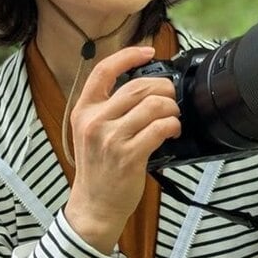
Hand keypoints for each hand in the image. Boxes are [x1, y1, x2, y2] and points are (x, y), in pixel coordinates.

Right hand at [64, 46, 180, 251]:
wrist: (94, 205)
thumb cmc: (98, 167)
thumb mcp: (91, 131)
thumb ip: (109, 107)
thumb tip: (144, 85)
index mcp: (84, 110)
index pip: (104, 70)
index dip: (129, 55)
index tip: (149, 52)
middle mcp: (95, 121)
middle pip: (139, 86)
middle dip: (164, 88)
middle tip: (170, 99)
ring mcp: (111, 138)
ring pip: (154, 104)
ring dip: (171, 108)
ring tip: (172, 118)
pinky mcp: (129, 155)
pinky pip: (161, 127)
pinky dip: (173, 126)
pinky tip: (172, 132)